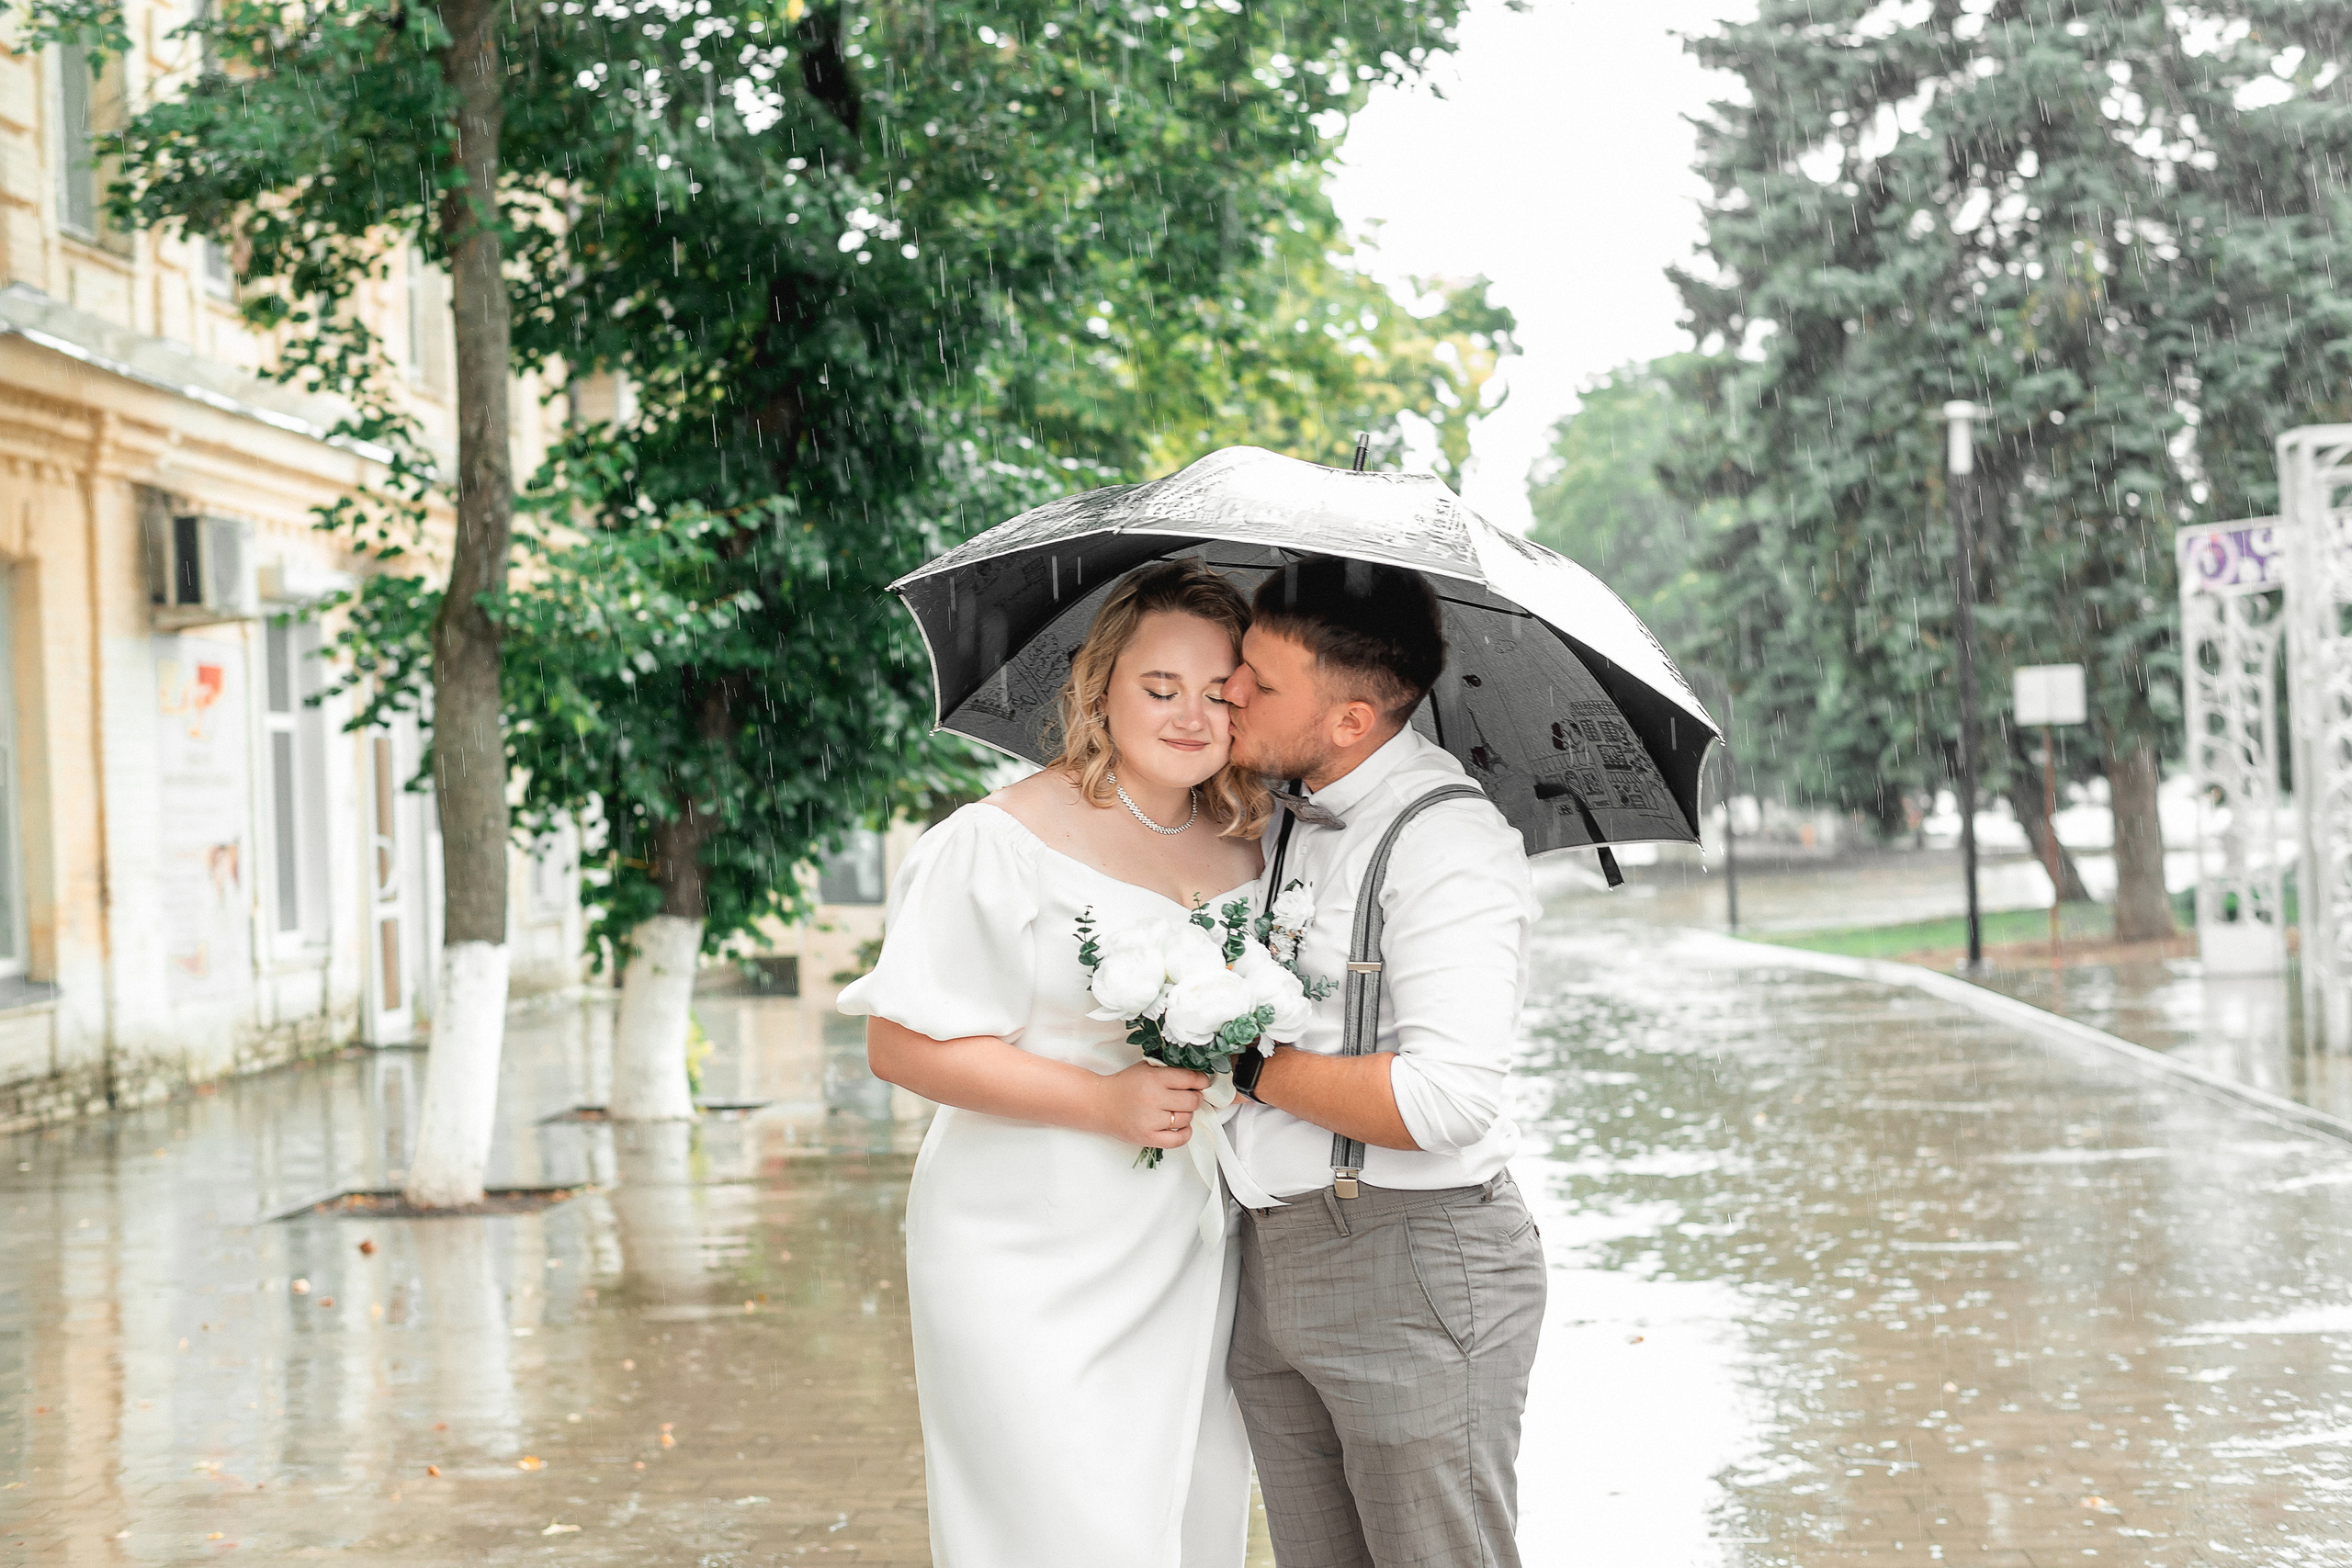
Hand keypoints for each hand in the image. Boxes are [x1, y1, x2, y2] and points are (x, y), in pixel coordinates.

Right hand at [1092, 1061, 1208, 1147]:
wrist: (1100, 1103)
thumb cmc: (1124, 1085)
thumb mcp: (1146, 1068)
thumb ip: (1169, 1070)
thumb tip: (1197, 1076)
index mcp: (1154, 1077)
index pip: (1191, 1079)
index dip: (1201, 1082)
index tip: (1201, 1084)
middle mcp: (1154, 1098)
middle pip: (1192, 1101)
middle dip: (1194, 1098)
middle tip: (1187, 1098)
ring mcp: (1151, 1120)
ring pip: (1186, 1119)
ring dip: (1186, 1115)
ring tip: (1176, 1111)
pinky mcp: (1147, 1137)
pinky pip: (1178, 1139)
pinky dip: (1184, 1133)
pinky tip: (1179, 1127)